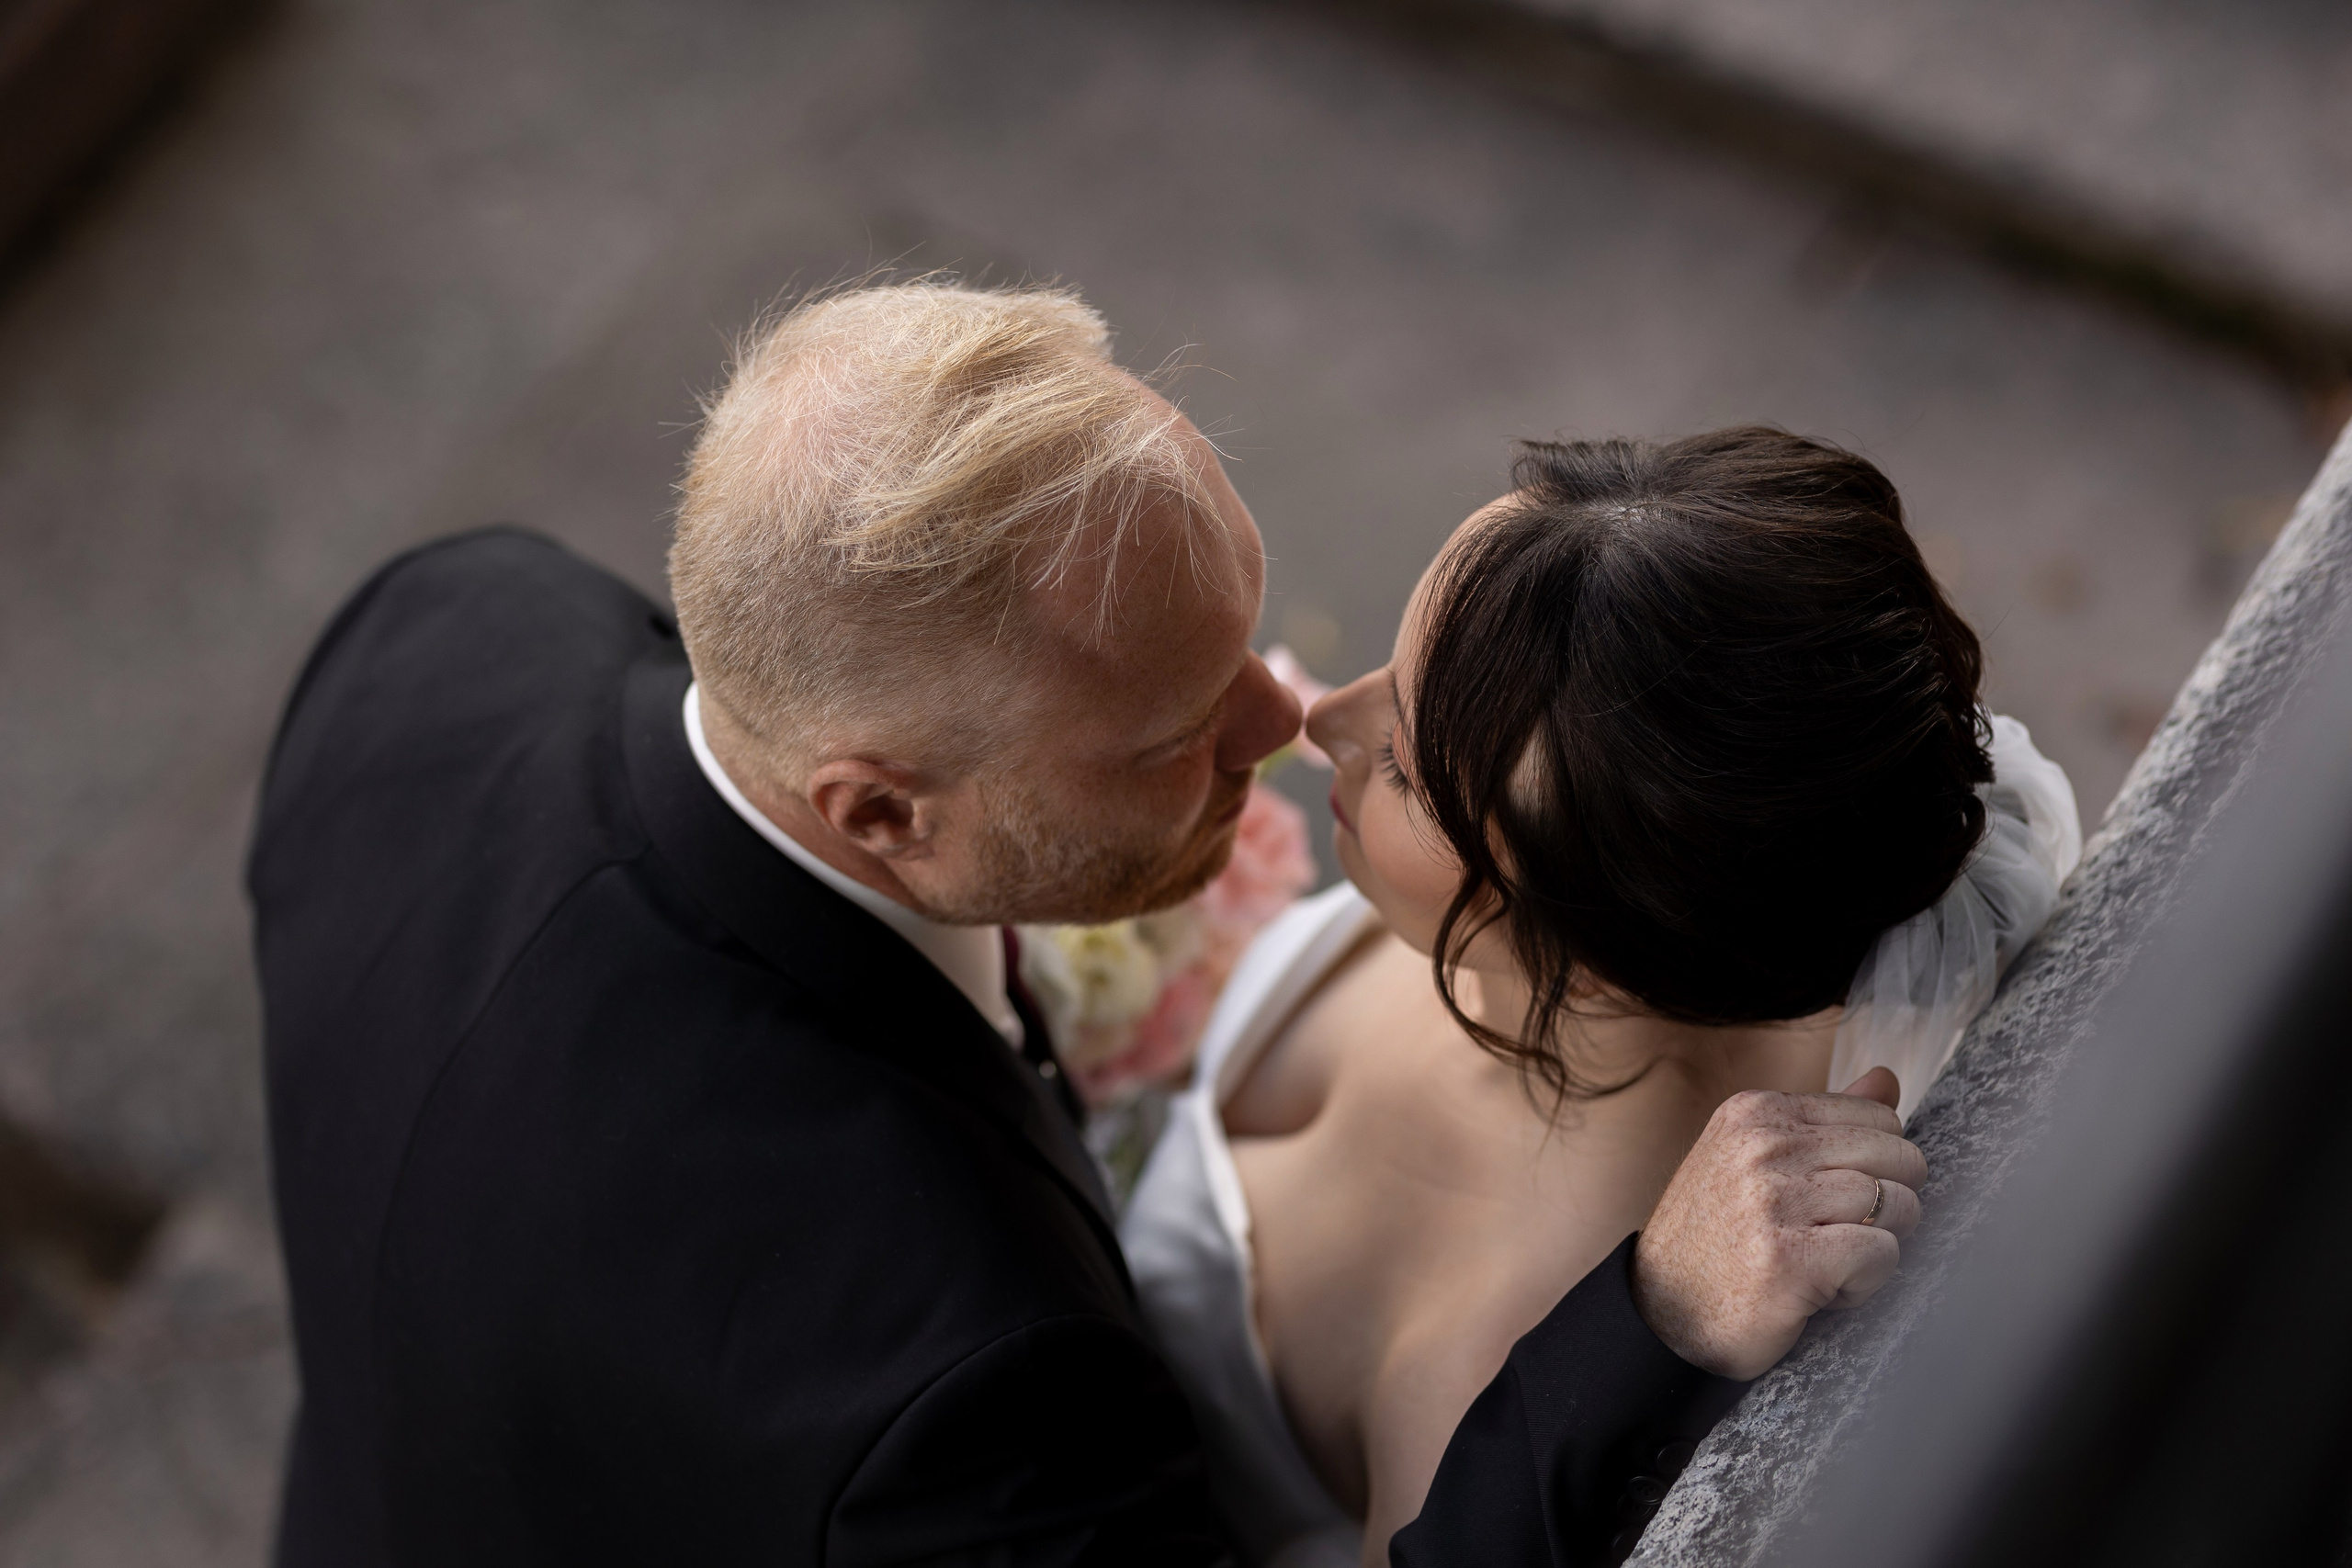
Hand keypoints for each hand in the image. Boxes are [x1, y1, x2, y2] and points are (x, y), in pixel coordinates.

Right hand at [1630, 1067, 1925, 1379]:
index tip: (1830, 1201)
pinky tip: (1821, 1292)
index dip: (1875, 1168)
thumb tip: (1887, 1078)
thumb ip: (1825, 1121)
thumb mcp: (1756, 1160)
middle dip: (1888, 1205)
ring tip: (1823, 1265)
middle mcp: (1762, 1145)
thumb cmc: (1719, 1239)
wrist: (1663, 1315)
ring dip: (1874, 1248)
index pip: (1879, 1118)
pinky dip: (1865, 1284)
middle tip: (1834, 1237)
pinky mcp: (1789, 1259)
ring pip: (1898, 1205)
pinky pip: (1882, 1254)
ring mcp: (1772, 1200)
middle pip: (1898, 1158)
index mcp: (1756, 1112)